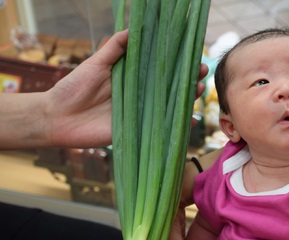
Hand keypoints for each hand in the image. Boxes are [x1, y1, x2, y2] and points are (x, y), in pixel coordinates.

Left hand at [44, 30, 207, 148]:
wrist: (57, 117)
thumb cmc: (73, 88)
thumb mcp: (95, 64)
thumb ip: (114, 49)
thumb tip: (132, 29)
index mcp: (132, 79)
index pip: (160, 70)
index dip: (177, 64)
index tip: (193, 56)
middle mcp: (140, 97)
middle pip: (170, 88)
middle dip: (189, 80)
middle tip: (202, 72)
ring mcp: (141, 115)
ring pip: (170, 108)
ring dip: (187, 100)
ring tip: (199, 90)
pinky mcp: (137, 132)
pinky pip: (161, 130)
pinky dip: (179, 128)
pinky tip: (192, 120)